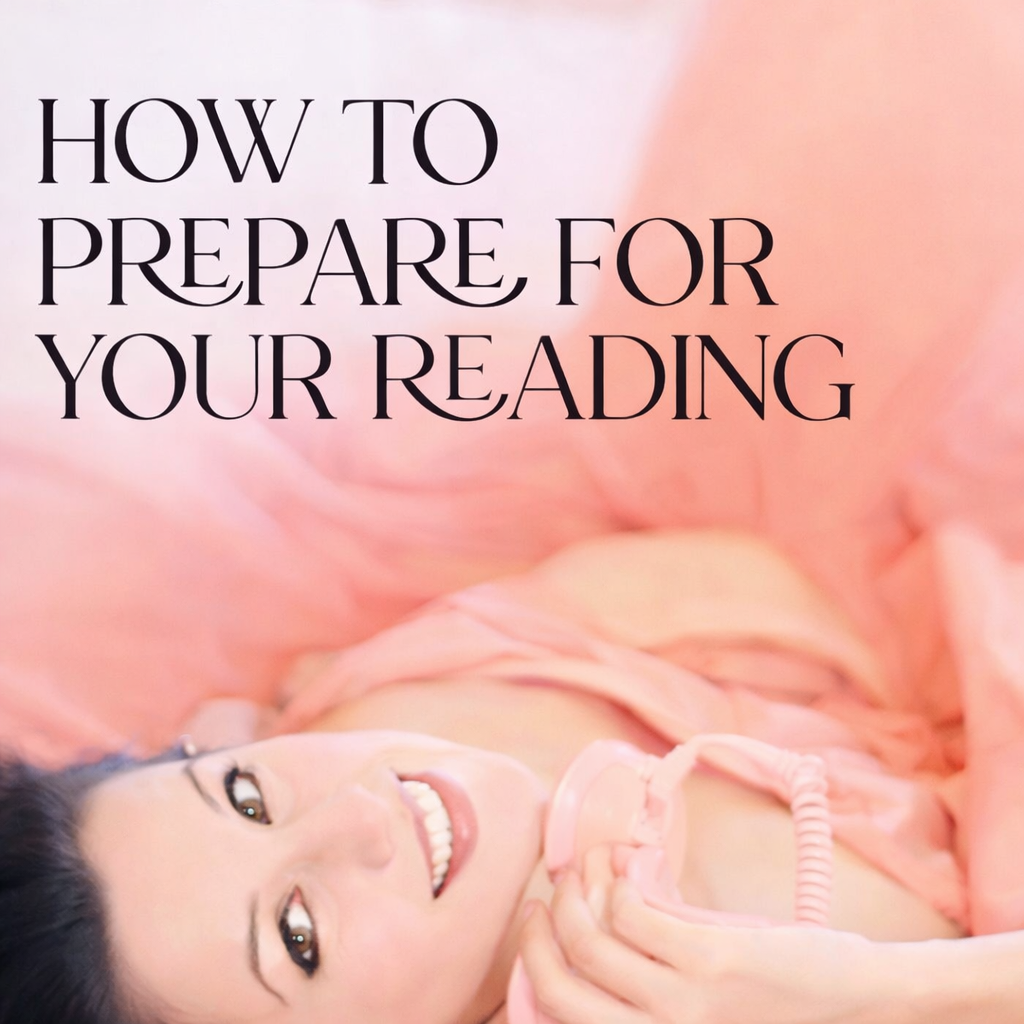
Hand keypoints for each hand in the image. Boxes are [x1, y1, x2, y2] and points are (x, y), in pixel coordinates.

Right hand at [519, 870, 908, 1023]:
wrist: (862, 1009)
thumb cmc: (782, 1016)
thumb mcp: (703, 1022)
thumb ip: (652, 1000)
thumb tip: (600, 940)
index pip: (563, 1019)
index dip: (534, 969)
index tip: (537, 932)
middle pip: (562, 984)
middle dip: (536, 934)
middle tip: (541, 898)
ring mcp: (683, 1005)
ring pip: (592, 939)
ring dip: (576, 891)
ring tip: (583, 868)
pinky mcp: (711, 961)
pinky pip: (636, 912)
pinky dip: (620, 881)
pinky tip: (628, 866)